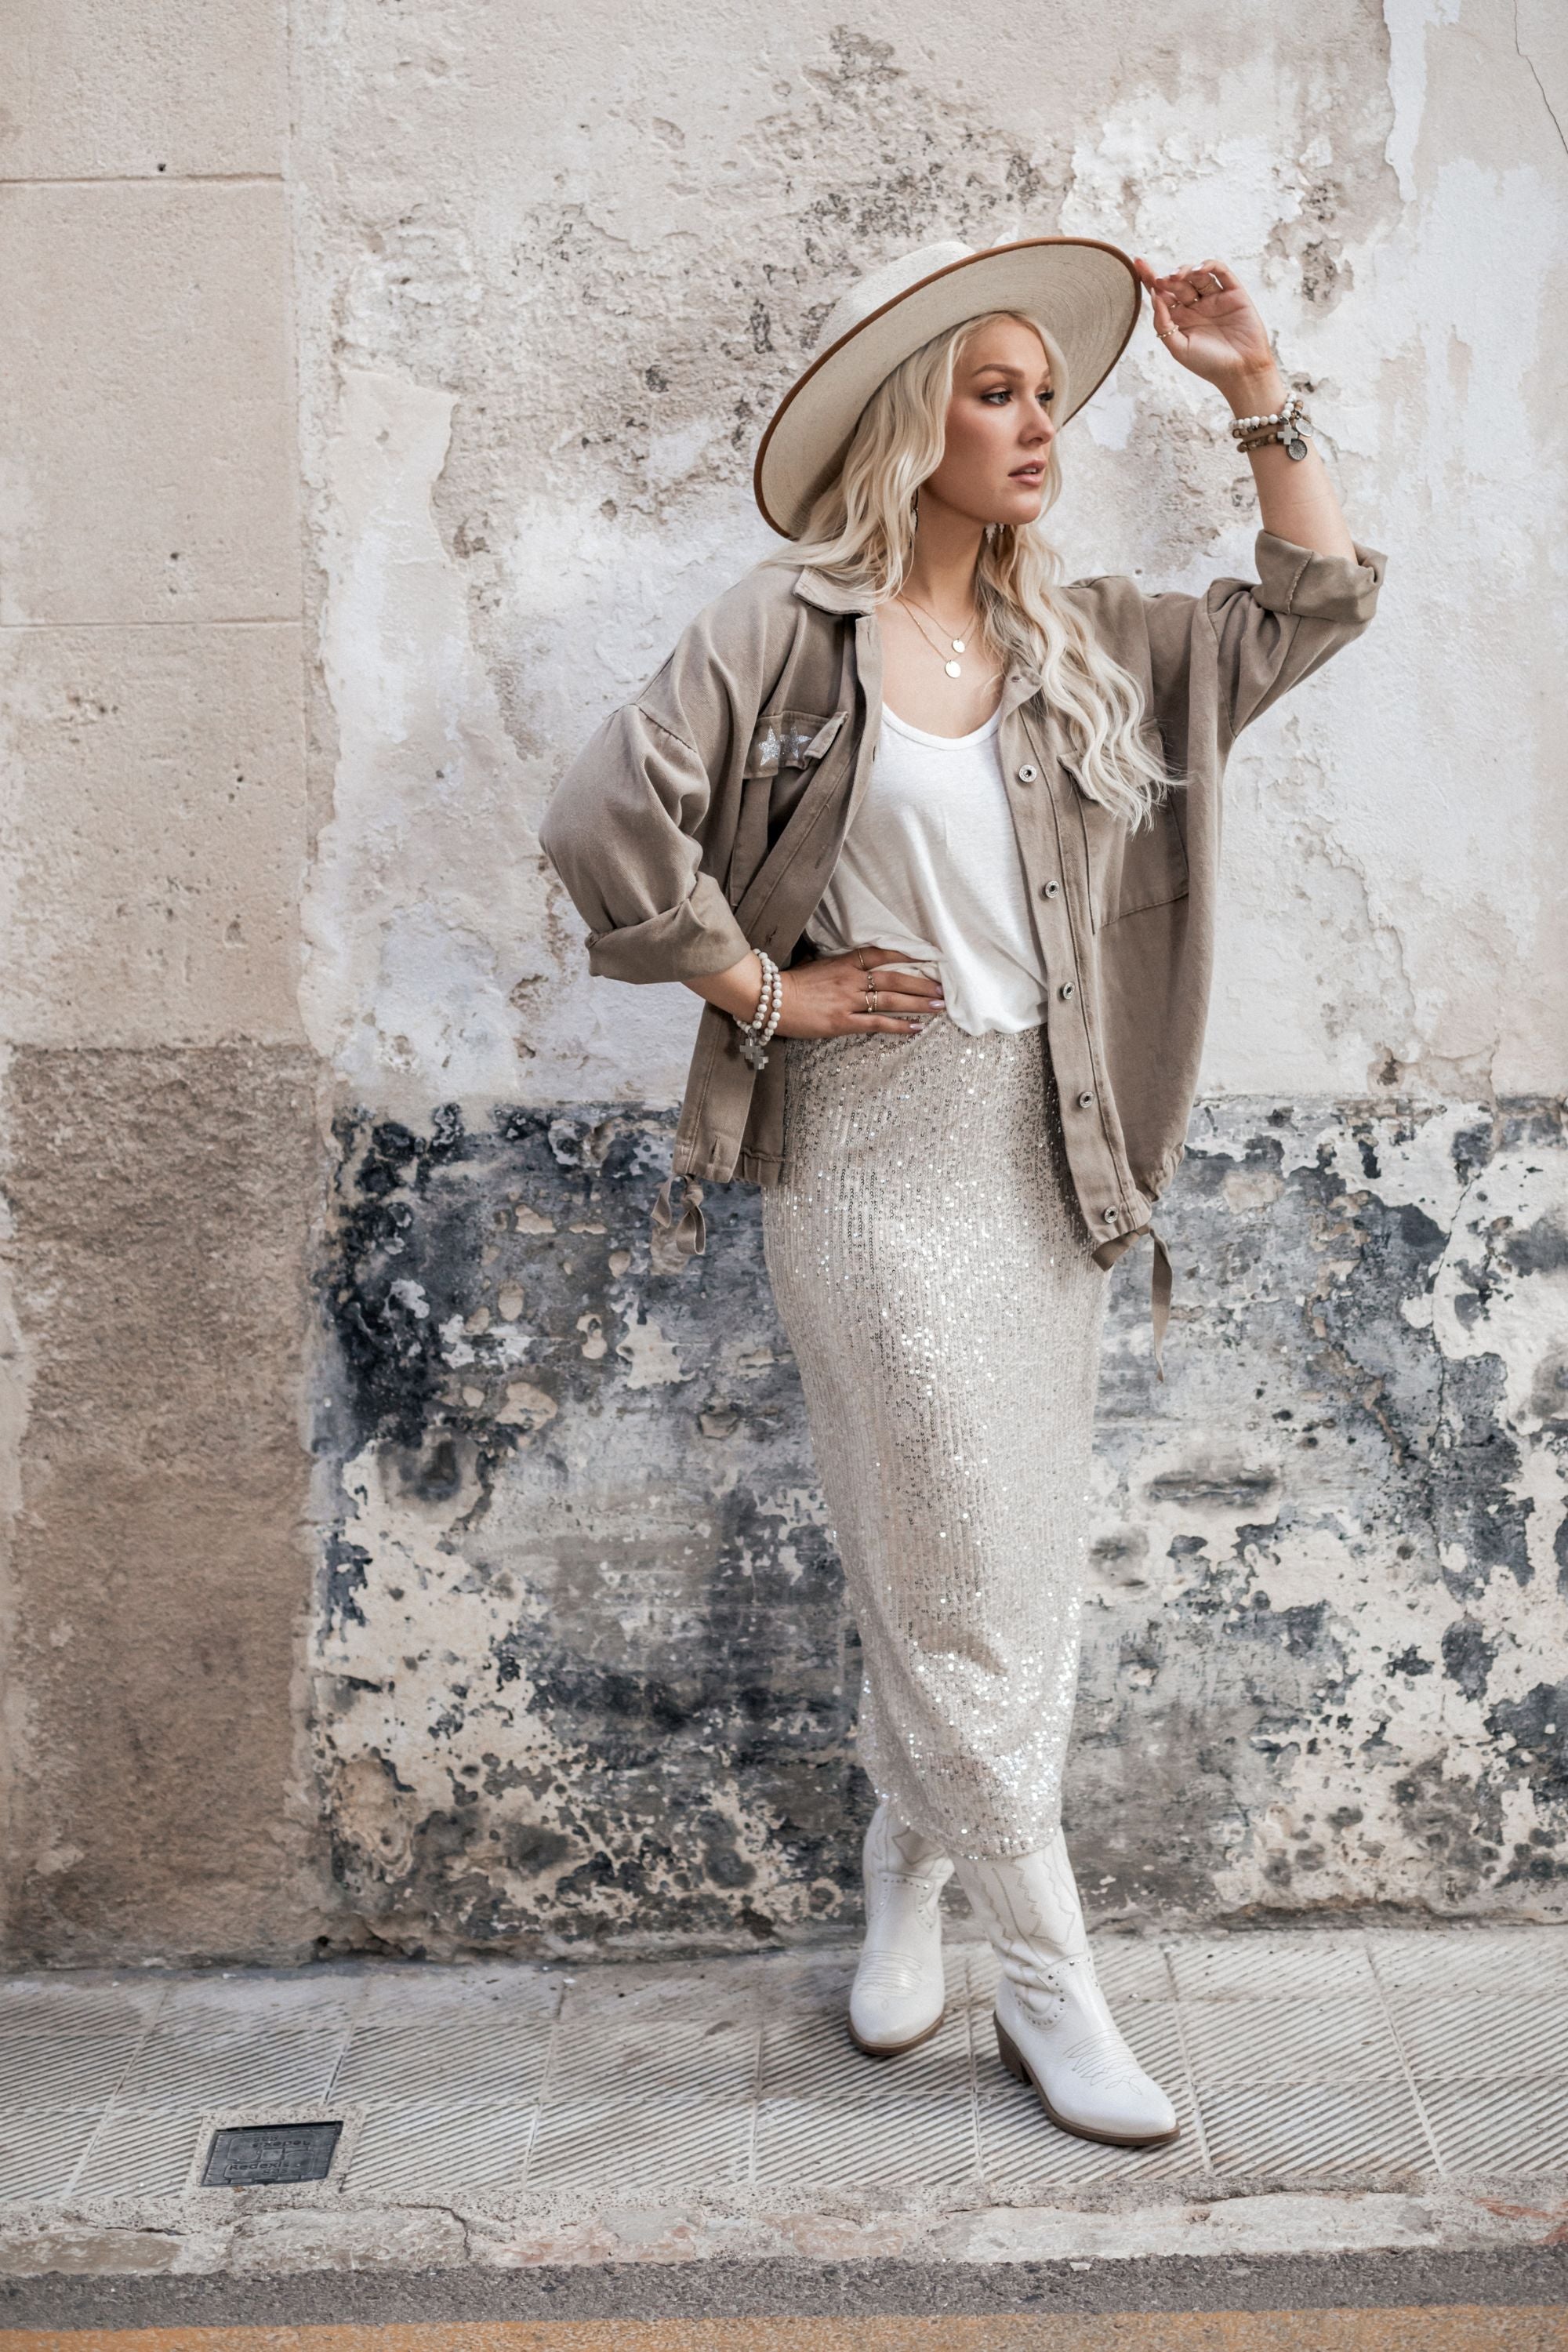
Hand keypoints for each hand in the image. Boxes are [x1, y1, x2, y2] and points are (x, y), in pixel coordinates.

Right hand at [778, 946, 944, 1038]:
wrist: (768, 999)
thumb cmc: (790, 983)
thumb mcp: (816, 965)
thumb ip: (837, 965)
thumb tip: (851, 966)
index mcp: (844, 962)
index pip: (882, 954)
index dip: (906, 955)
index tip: (927, 958)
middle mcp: (851, 979)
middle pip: (895, 978)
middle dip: (921, 983)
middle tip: (942, 988)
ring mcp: (848, 1001)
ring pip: (892, 1000)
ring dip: (918, 1003)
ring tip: (938, 1006)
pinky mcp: (843, 1022)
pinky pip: (877, 1023)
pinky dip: (899, 1026)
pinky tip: (916, 1028)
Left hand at [1133, 256, 1281, 402]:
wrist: (1241, 372)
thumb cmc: (1209, 364)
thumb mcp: (1178, 347)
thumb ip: (1163, 323)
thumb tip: (1153, 295)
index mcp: (1181, 319)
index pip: (1162, 294)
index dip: (1149, 278)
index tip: (1137, 263)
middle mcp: (1196, 306)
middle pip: (1178, 283)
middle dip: (1168, 278)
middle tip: (1162, 280)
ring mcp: (1215, 298)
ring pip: (1197, 275)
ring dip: (1186, 271)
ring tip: (1178, 277)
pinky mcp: (1234, 293)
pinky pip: (1221, 272)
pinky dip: (1209, 266)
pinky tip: (1198, 271)